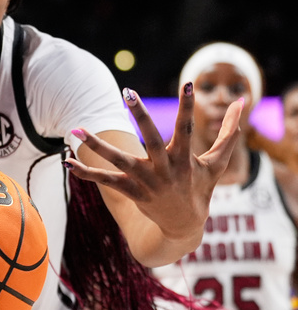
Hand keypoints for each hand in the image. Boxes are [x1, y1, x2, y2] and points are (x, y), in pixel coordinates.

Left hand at [64, 84, 242, 244]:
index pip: (187, 127)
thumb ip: (229, 132)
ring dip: (97, 145)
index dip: (188, 106)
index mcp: (184, 158)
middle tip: (128, 91)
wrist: (184, 225)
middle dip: (141, 114)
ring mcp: (145, 181)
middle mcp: (163, 168)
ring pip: (119, 160)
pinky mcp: (131, 192)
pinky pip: (104, 181)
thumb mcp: (218, 162)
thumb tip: (243, 103)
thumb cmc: (201, 188)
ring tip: (78, 129)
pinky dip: (85, 173)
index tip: (188, 83)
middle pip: (150, 138)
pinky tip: (67, 162)